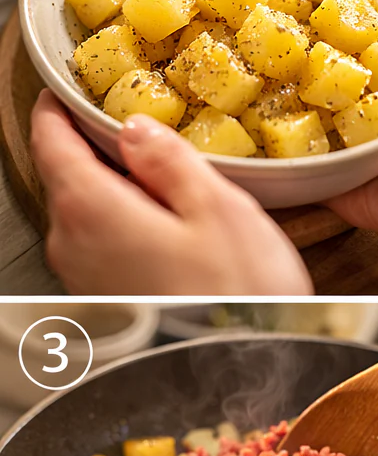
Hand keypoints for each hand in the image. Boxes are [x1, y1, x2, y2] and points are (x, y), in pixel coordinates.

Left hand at [31, 90, 312, 295]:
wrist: (247, 364)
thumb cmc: (239, 297)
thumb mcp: (218, 207)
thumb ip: (169, 159)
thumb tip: (136, 128)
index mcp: (93, 210)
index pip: (51, 139)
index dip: (60, 108)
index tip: (69, 91)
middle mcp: (74, 246)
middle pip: (69, 177)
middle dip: (101, 153)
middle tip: (144, 135)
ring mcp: (87, 280)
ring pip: (89, 214)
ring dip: (121, 195)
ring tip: (173, 189)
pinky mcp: (109, 302)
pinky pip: (106, 248)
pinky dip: (130, 229)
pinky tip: (175, 234)